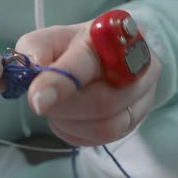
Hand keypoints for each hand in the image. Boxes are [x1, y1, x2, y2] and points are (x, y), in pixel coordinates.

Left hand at [15, 22, 161, 145]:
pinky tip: (66, 117)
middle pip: (102, 102)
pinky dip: (75, 132)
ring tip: (55, 107)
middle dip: (62, 108)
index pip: (88, 62)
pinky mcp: (135, 120)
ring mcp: (142, 96)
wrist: (107, 57)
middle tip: (39, 102)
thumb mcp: (51, 38)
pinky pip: (103, 139)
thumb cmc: (75, 47)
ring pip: (106, 126)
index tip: (36, 100)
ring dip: (69, 122)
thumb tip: (34, 67)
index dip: (61, 83)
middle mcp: (136, 66)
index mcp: (111, 37)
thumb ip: (36, 48)